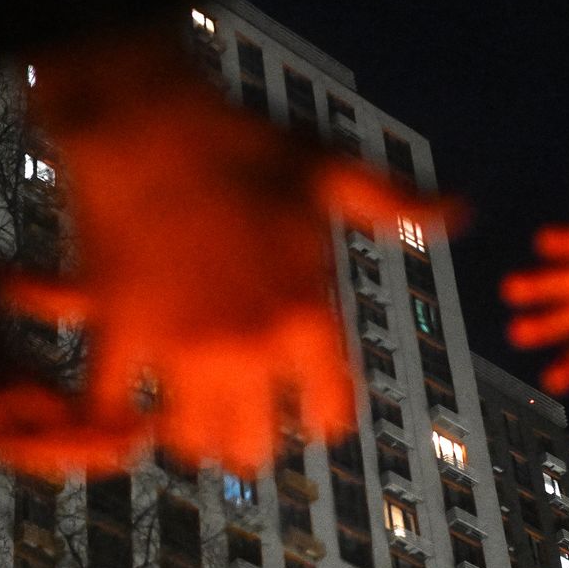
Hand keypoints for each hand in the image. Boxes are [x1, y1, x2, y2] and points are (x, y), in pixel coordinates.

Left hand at [0, 225, 148, 473]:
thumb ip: (37, 291)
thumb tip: (98, 293)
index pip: (50, 422)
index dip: (97, 435)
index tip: (149, 432)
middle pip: (25, 442)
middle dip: (80, 449)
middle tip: (131, 449)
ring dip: (39, 436)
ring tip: (90, 438)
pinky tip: (20, 396)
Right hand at [16, 32, 461, 472]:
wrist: (147, 121)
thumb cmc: (242, 143)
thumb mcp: (328, 171)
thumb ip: (393, 205)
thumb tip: (458, 213)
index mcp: (309, 316)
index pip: (330, 416)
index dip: (320, 415)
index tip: (304, 406)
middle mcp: (251, 345)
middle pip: (256, 446)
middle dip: (252, 436)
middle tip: (240, 416)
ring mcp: (182, 346)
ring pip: (191, 442)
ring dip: (192, 436)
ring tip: (189, 416)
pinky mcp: (120, 336)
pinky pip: (111, 410)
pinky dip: (115, 421)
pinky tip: (121, 409)